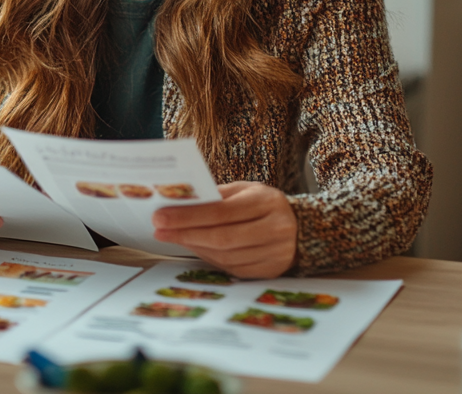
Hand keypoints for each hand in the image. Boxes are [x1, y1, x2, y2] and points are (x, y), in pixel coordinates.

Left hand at [152, 182, 297, 278]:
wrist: (301, 228)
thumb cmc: (263, 205)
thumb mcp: (245, 191)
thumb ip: (217, 196)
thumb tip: (179, 204)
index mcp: (267, 202)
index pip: (221, 212)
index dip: (188, 216)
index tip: (161, 216)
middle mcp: (275, 229)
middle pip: (221, 237)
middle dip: (185, 234)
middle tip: (160, 230)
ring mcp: (275, 254)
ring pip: (225, 256)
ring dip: (194, 247)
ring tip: (173, 237)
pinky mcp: (270, 271)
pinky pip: (232, 268)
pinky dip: (210, 258)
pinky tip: (196, 248)